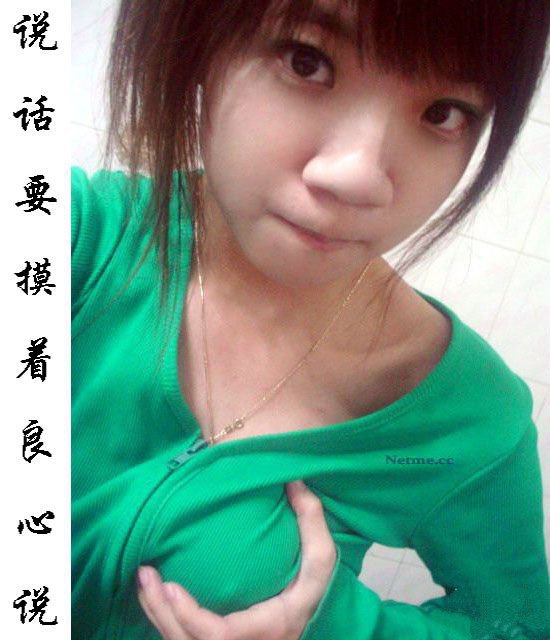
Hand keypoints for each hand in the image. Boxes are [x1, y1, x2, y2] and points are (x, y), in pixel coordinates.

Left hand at [136, 480, 336, 639]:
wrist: (307, 628)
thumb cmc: (312, 593)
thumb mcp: (321, 560)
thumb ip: (312, 521)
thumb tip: (294, 480)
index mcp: (267, 628)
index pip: (219, 634)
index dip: (190, 616)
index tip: (171, 586)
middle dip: (161, 613)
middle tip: (145, 575)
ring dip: (156, 615)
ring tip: (143, 580)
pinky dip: (163, 619)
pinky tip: (153, 594)